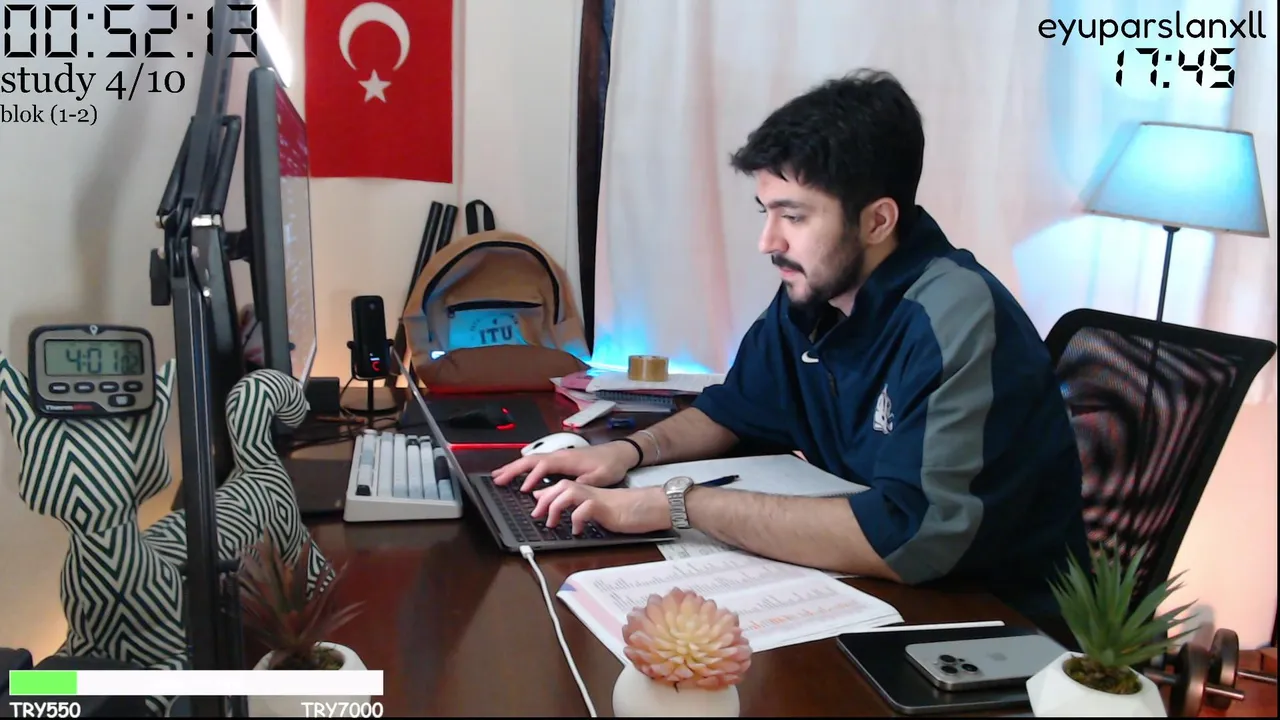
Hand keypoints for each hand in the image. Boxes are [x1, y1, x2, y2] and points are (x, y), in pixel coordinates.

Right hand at [491, 441, 636, 491]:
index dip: (532, 477)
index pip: (543, 465)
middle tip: (496, 479)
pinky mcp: (560, 459)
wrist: (619, 453)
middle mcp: (559, 455)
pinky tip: (519, 473)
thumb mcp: (599, 477)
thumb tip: (564, 491)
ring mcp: (559, 455)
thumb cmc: (610, 465)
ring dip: (515, 467)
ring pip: (532, 459)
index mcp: (566, 459)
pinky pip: (538, 462)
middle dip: (513, 469)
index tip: (524, 490)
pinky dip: (525, 467)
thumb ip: (581, 483)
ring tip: (499, 476)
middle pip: (531, 460)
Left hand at [531, 481, 669, 535]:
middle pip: (559, 486)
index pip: (558, 486)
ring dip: (555, 507)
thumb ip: (575, 506)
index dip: (542, 494)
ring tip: (553, 523)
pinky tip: (577, 531)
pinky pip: (584, 509)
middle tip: (536, 516)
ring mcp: (595, 497)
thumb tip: (555, 508)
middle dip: (544, 500)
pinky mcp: (604, 507)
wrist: (645, 507)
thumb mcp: (593, 509)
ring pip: (568, 492)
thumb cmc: (621, 510)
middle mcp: (587, 491)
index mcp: (584, 491)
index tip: (533, 507)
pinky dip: (576, 519)